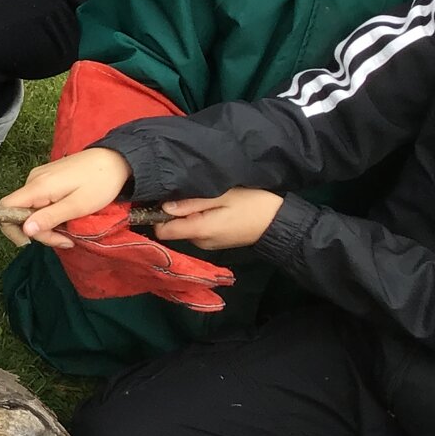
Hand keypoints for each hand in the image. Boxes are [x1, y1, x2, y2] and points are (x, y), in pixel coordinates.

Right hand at [0, 148, 131, 248]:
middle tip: (66, 241)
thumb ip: (50, 218)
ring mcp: (40, 178)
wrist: (116, 159)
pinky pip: (40, 201)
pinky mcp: (48, 178)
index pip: (6, 207)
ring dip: (47, 225)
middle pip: (20, 212)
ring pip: (31, 208)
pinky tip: (68, 218)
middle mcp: (33, 180)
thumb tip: (25, 230)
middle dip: (40, 231)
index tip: (32, 241)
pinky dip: (51, 214)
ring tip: (71, 232)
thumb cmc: (100, 183)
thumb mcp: (78, 206)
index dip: (12, 227)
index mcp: (38, 186)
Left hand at [155, 188, 283, 250]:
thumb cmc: (253, 204)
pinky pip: (199, 229)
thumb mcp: (223, 196)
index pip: (162, 231)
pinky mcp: (216, 241)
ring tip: (204, 197)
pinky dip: (200, 217)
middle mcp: (200, 242)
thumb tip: (164, 206)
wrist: (280, 222)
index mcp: (199, 231)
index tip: (159, 198)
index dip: (156, 215)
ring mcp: (209, 243)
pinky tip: (212, 205)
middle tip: (189, 192)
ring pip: (186, 227)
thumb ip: (192, 202)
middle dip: (176, 211)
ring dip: (190, 213)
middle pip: (173, 227)